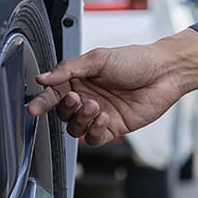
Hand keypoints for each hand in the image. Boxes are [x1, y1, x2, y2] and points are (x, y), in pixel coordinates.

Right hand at [28, 29, 197, 145]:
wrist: (164, 72)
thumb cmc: (135, 60)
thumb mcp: (98, 58)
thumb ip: (69, 68)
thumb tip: (43, 78)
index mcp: (78, 79)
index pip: (53, 94)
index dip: (42, 102)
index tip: (33, 108)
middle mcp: (86, 98)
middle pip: (62, 114)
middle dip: (66, 109)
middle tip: (76, 98)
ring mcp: (98, 114)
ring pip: (75, 129)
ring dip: (81, 119)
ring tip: (94, 105)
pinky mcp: (112, 128)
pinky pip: (94, 138)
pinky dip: (94, 130)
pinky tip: (103, 117)